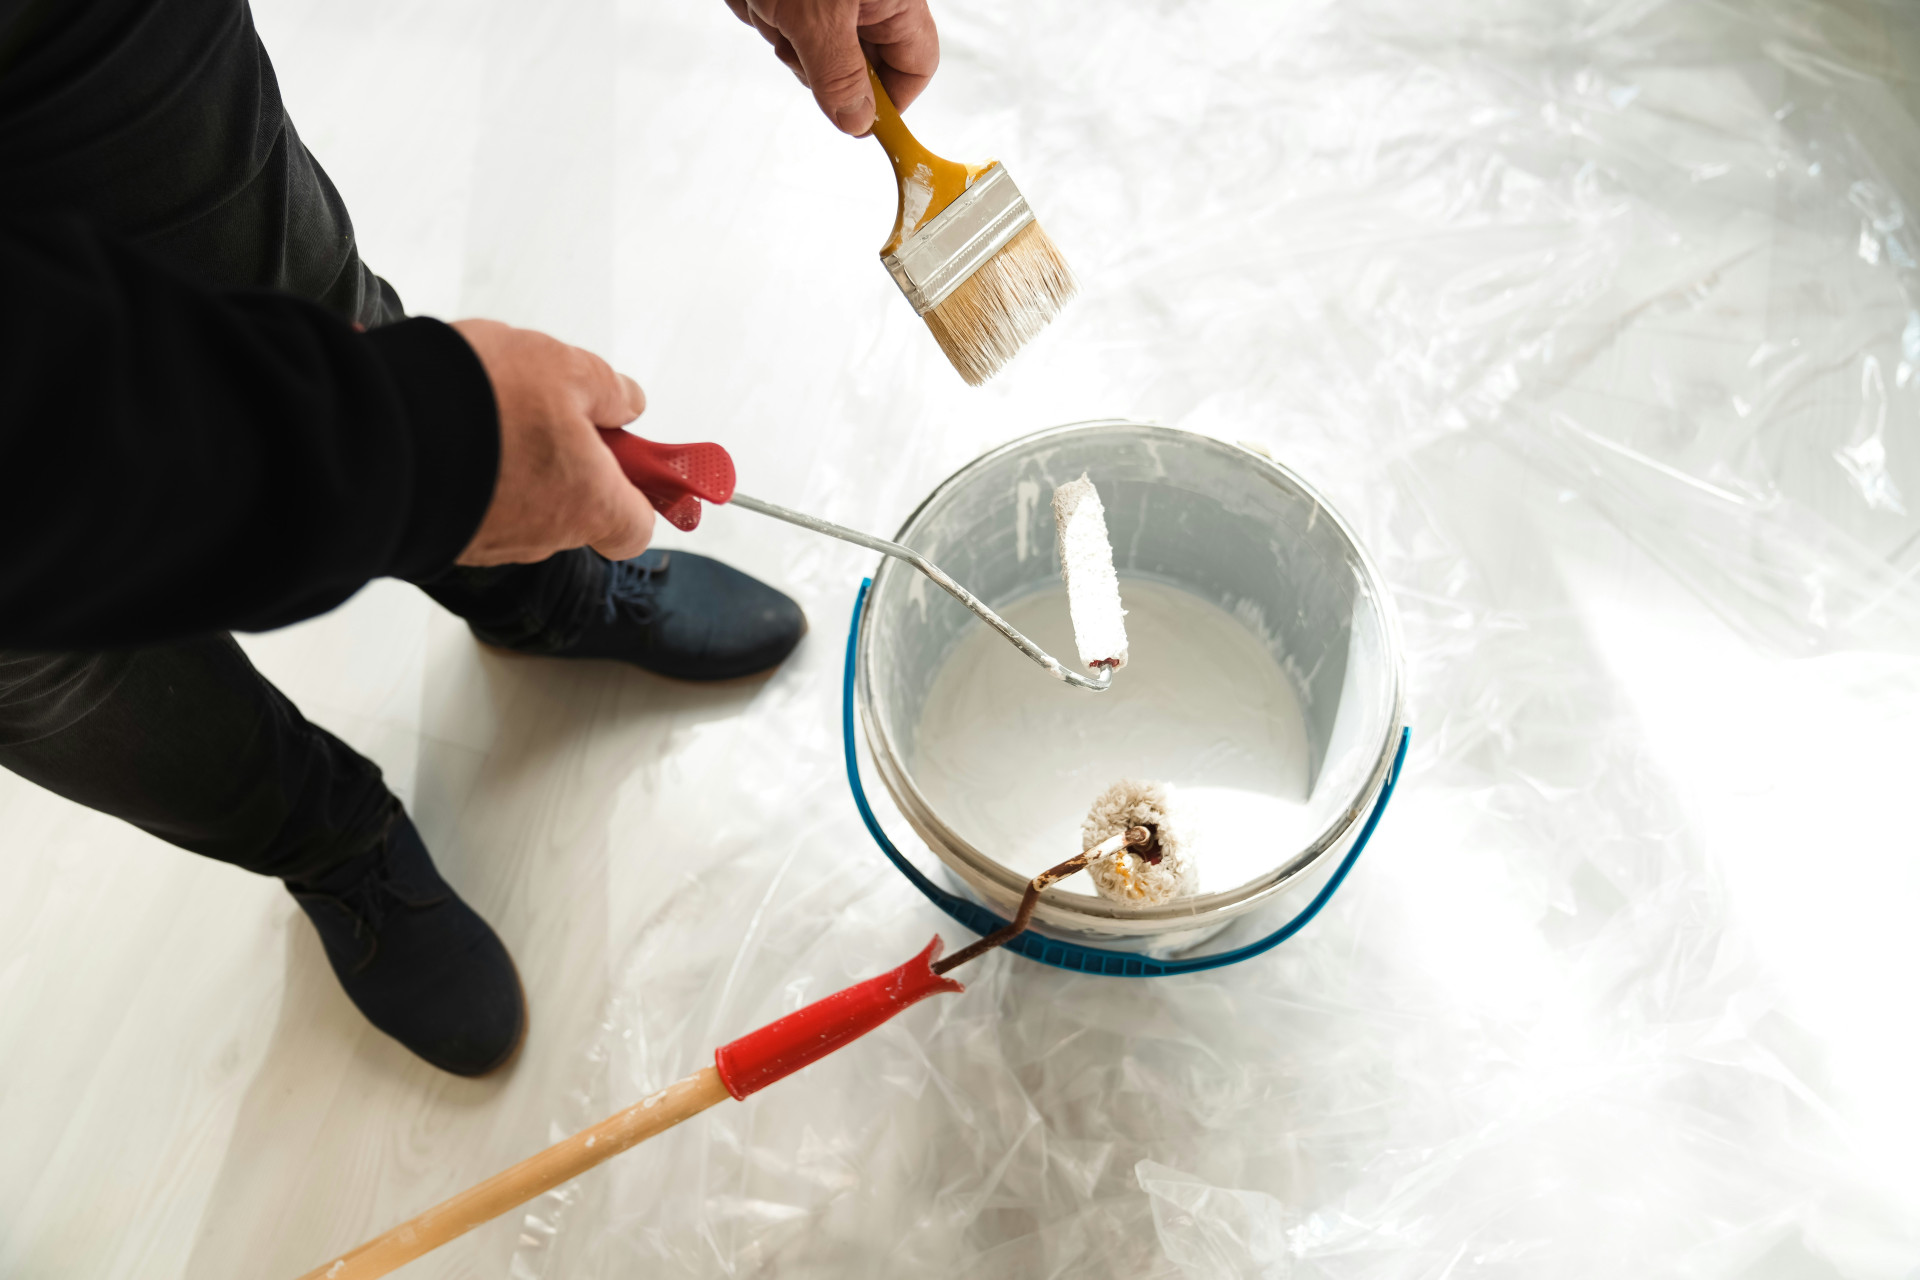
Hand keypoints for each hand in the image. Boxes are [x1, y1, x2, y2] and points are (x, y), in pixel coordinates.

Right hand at [450, 320, 654, 565]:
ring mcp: (491, 540)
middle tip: (547, 408)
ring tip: (487, 409)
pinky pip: (474, 501)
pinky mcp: (444, 533)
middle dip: (569, 459)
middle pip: (576, 506)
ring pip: (523, 500)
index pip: (634, 528)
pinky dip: (473, 470)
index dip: (638, 492)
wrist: (379, 430)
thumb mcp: (564, 368)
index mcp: (589, 503)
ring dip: (516, 460)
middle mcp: (543, 536)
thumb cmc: (482, 401)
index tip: (630, 454)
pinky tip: (453, 428)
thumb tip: (628, 405)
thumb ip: (607, 389)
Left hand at [725, 0, 937, 134]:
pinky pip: (776, 19)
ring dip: (777, 28)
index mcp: (894, 0)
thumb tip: (858, 123)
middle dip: (813, 58)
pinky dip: (758, 8)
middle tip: (793, 38)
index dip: (889, 101)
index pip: (914, 67)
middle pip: (855, 63)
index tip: (857, 121)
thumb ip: (839, 76)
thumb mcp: (817, 18)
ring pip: (805, 44)